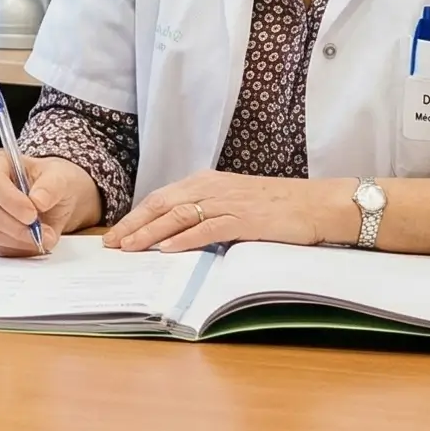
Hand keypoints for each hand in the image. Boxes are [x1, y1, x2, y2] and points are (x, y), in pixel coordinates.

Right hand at [0, 155, 95, 257]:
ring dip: (17, 241)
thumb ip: (51, 186)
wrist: (52, 199)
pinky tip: (31, 245)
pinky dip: (14, 250)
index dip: (9, 200)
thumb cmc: (52, 182)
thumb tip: (38, 200)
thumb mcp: (60, 177)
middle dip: (16, 227)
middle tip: (42, 234)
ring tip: (42, 239)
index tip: (32, 214)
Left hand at [109, 172, 347, 252]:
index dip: (136, 216)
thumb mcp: (234, 202)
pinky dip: (185, 239)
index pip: (162, 197)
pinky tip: (168, 248)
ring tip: (130, 247)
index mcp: (207, 182)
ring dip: (150, 232)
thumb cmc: (278, 205)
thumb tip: (177, 231)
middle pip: (162, 204)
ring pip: (178, 215)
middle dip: (134, 224)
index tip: (116, 233)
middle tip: (112, 244)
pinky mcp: (245, 219)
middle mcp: (212, 188)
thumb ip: (207, 210)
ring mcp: (228, 202)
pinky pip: (208, 228)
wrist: (318, 203)